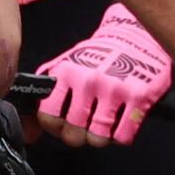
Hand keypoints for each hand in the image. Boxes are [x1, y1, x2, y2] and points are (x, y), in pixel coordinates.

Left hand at [34, 4, 173, 146]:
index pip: (49, 117)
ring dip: (100, 137)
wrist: (136, 34)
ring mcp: (115, 90)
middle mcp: (89, 82)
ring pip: (98, 140)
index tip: (63, 124)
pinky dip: (122, 136)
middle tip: (85, 127)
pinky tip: (121, 124)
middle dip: (79, 134)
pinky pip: (123, 136)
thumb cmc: (100, 54)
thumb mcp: (68, 61)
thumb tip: (33, 113)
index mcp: (68, 73)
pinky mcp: (140, 97)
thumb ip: (52, 85)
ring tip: (103, 125)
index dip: (55, 126)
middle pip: (73, 134)